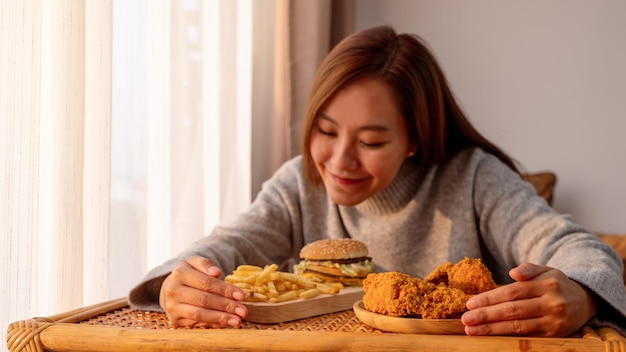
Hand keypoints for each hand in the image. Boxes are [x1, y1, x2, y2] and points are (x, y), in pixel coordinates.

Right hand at [159, 256, 247, 327]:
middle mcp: (173, 291)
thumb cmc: (189, 274)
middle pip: (204, 299)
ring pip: (199, 314)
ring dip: (220, 318)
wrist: (170, 287)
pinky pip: (195, 324)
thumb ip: (206, 265)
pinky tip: (224, 324)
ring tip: (237, 321)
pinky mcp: (174, 320)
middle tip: (243, 311)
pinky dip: (212, 324)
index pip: (206, 283)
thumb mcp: (195, 263)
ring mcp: (172, 307)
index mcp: (180, 273)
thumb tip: (216, 273)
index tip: (241, 296)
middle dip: (226, 306)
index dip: (224, 289)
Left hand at [461, 263, 596, 336]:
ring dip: (492, 329)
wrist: (585, 302)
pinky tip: (490, 337)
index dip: (490, 298)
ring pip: (518, 327)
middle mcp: (552, 304)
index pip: (512, 292)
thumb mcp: (546, 270)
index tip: (470, 303)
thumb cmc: (556, 285)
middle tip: (466, 319)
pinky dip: (506, 337)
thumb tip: (513, 272)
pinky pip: (526, 338)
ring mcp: (554, 322)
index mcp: (547, 285)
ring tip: (472, 330)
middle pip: (513, 310)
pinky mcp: (554, 336)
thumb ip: (529, 269)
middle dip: (486, 315)